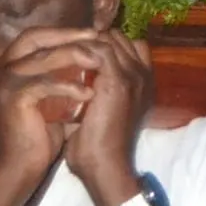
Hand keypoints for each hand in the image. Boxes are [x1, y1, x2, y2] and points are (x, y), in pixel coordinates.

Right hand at [0, 28, 113, 195]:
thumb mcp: (48, 96)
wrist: (21, 169)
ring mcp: (0, 82)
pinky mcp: (10, 98)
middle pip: (35, 39)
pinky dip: (68, 87)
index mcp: (2, 67)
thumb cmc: (39, 135)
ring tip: (99, 62)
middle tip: (97, 38)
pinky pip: (44, 84)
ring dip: (74, 57)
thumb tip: (86, 49)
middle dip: (68, 36)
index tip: (91, 34)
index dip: (62, 32)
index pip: (34, 37)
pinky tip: (88, 93)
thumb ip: (57, 73)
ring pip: (41, 58)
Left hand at [61, 31, 155, 205]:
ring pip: (109, 39)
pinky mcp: (118, 80)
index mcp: (143, 84)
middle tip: (66, 47)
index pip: (127, 46)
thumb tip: (71, 83)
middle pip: (119, 38)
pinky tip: (62, 54)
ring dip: (85, 41)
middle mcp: (143, 75)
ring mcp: (133, 75)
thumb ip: (95, 93)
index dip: (105, 45)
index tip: (79, 51)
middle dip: (93, 39)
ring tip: (61, 48)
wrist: (106, 168)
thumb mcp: (101, 114)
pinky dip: (80, 48)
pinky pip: (99, 49)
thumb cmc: (98, 148)